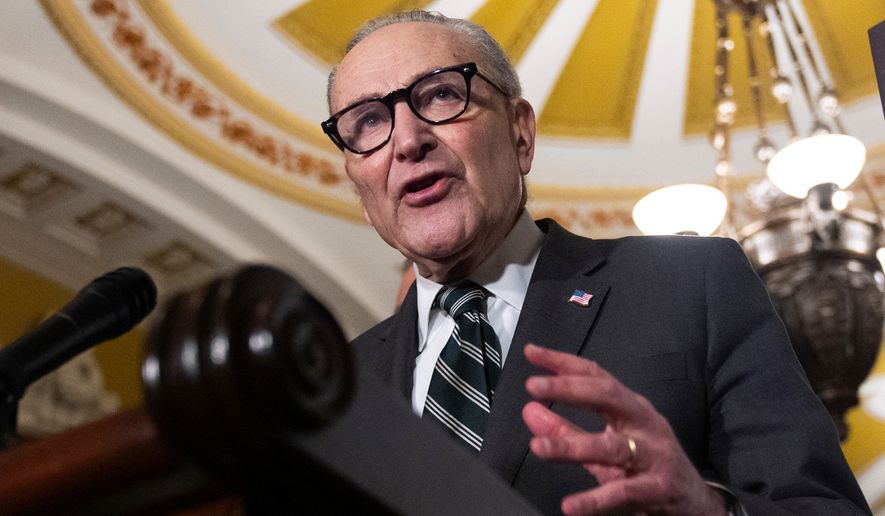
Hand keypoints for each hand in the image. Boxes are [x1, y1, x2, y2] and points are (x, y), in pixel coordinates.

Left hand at [521, 344, 725, 515]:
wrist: (695, 503)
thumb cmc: (647, 467)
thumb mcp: (605, 445)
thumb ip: (566, 429)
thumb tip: (530, 411)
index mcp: (629, 407)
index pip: (595, 375)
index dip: (563, 362)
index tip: (532, 352)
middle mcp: (643, 423)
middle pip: (606, 396)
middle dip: (569, 388)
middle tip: (534, 386)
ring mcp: (653, 455)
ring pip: (612, 447)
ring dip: (572, 447)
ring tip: (538, 448)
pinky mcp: (658, 488)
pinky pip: (623, 492)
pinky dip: (595, 500)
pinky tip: (570, 505)